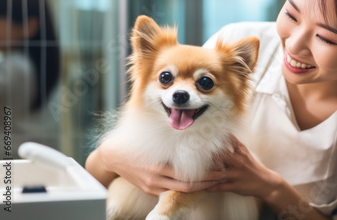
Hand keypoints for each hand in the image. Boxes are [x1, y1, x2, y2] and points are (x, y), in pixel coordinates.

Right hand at [98, 139, 225, 196]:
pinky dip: (183, 188)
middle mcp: (156, 179)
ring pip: (180, 190)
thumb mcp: (155, 146)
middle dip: (207, 182)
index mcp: (159, 167)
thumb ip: (172, 150)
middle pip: (187, 186)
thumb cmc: (137, 146)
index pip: (188, 176)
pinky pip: (169, 191)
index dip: (206, 176)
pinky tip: (194, 184)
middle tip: (222, 176)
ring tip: (213, 181)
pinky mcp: (149, 190)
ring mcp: (152, 186)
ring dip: (199, 187)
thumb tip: (195, 145)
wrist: (114, 157)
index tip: (219, 169)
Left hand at [206, 135, 282, 199]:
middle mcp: (239, 161)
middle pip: (222, 156)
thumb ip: (234, 145)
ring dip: (209, 173)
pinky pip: (222, 187)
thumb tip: (222, 135)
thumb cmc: (253, 166)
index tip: (206, 136)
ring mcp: (237, 174)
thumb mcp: (245, 153)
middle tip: (198, 155)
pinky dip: (212, 187)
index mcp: (241, 152)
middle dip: (210, 155)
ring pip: (220, 173)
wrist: (266, 182)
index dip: (217, 139)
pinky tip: (205, 187)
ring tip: (199, 173)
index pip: (228, 141)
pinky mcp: (236, 186)